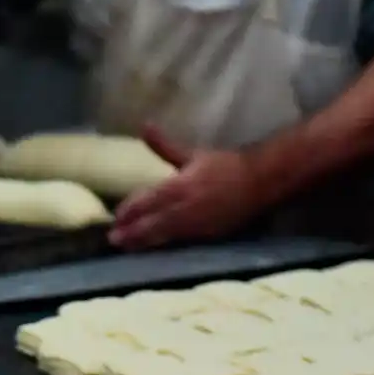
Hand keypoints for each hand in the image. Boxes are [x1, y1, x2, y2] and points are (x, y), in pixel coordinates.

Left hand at [109, 126, 267, 250]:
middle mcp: (184, 208)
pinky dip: (162, 245)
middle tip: (113, 239)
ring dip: (142, 242)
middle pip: (150, 224)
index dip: (129, 211)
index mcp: (179, 187)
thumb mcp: (192, 154)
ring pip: (162, 236)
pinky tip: (151, 248)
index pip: (146, 202)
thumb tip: (144, 126)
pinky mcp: (205, 236)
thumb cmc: (225, 166)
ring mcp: (195, 225)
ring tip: (126, 247)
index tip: (115, 217)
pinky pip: (178, 243)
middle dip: (130, 232)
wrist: (260, 182)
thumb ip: (165, 146)